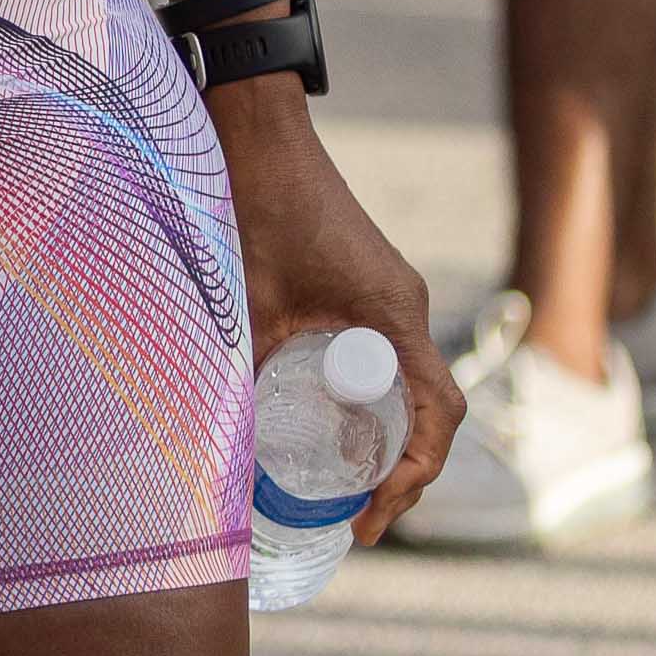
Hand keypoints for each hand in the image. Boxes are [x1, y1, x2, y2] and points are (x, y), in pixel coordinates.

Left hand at [207, 78, 456, 547]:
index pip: (437, 411)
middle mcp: (407, 309)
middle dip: (404, 473)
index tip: (376, 514)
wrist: (261, 133)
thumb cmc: (258, 206)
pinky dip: (372, 402)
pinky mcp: (370, 290)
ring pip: (410, 387)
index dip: (416, 473)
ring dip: (390, 440)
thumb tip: (218, 441)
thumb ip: (242, 366)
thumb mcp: (246, 299)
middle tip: (360, 522)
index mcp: (394, 314)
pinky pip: (387, 360)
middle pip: (431, 410)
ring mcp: (392, 298)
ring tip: (350, 493)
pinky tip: (333, 431)